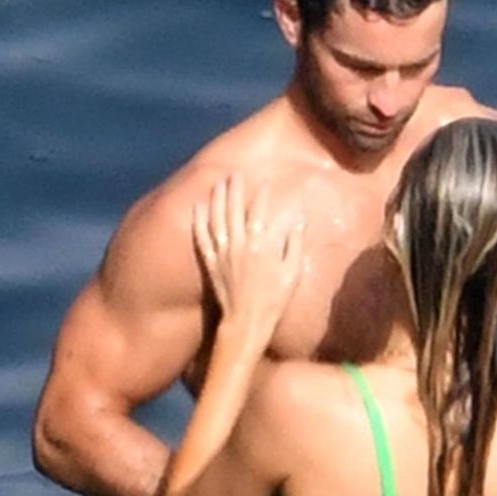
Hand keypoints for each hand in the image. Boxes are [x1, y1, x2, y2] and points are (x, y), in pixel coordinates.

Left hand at [193, 175, 303, 350]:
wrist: (247, 322)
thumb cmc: (274, 300)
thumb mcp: (292, 273)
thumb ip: (294, 246)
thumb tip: (298, 222)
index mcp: (261, 245)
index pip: (259, 211)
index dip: (261, 195)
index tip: (263, 184)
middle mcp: (239, 245)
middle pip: (234, 209)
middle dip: (234, 188)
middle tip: (234, 173)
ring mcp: (223, 253)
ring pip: (216, 218)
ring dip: (216, 198)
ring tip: (217, 183)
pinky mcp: (211, 263)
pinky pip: (202, 238)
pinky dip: (199, 221)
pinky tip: (198, 206)